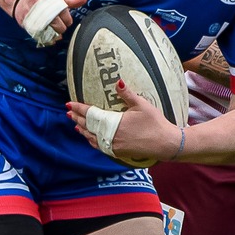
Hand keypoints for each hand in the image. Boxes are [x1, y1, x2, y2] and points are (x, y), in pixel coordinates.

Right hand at [11, 0, 87, 46]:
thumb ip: (70, 0)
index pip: (61, 8)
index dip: (67, 18)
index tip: (67, 21)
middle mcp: (37, 1)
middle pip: (54, 19)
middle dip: (61, 27)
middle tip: (62, 27)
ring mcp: (30, 11)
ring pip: (46, 28)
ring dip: (54, 33)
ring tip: (56, 33)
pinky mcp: (25, 21)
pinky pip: (37, 33)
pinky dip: (45, 38)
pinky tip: (50, 38)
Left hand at [66, 81, 180, 166]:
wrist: (165, 143)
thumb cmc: (155, 123)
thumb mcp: (142, 105)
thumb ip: (127, 94)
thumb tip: (118, 82)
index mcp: (115, 123)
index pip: (92, 114)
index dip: (79, 109)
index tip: (69, 104)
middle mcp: (111, 136)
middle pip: (89, 126)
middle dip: (77, 119)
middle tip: (68, 112)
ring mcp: (114, 146)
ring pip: (92, 138)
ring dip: (83, 130)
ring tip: (76, 124)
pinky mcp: (118, 152)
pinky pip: (99, 146)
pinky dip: (92, 140)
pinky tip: (90, 137)